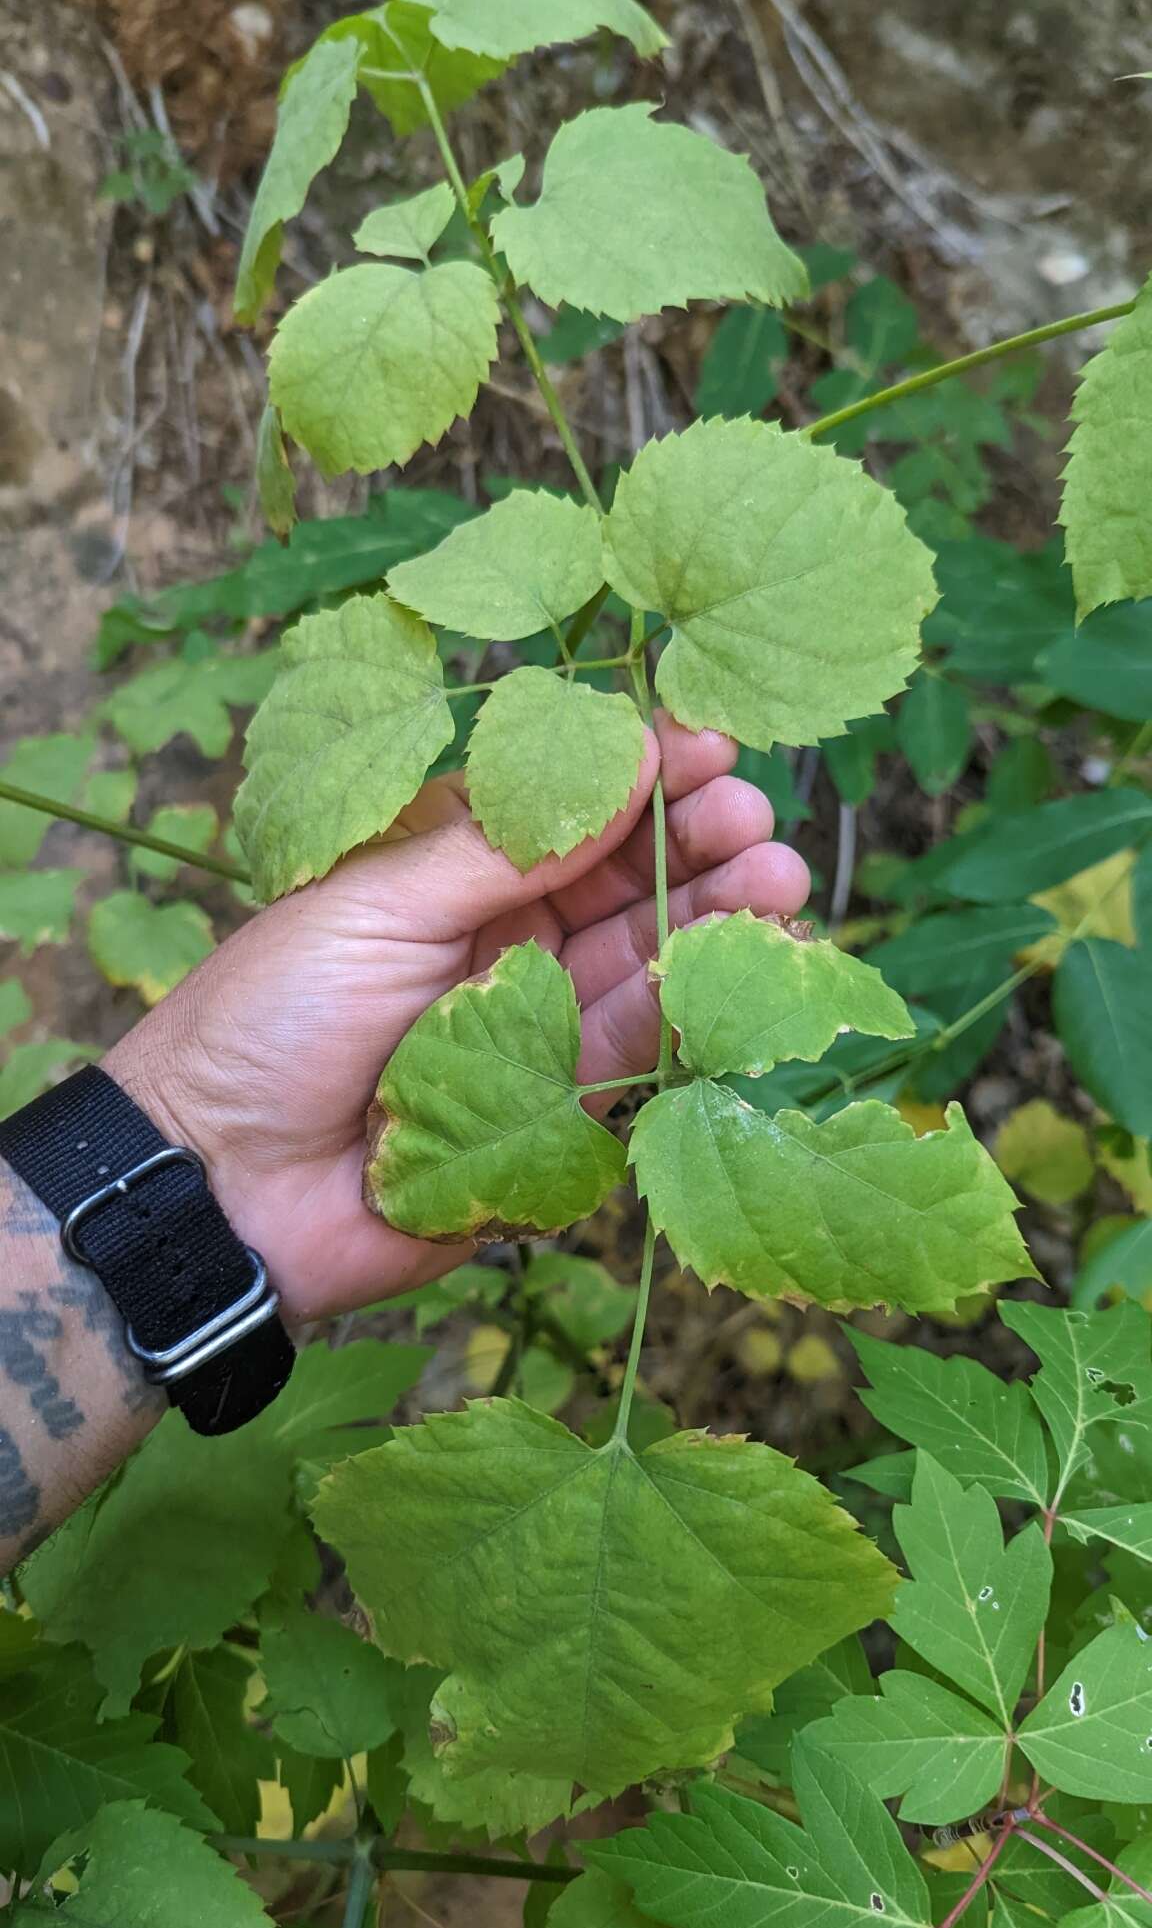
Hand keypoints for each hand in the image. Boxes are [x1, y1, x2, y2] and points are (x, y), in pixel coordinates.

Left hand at [104, 714, 808, 1319]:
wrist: (222, 1185)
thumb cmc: (271, 1018)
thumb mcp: (375, 902)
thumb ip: (504, 843)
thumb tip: (619, 753)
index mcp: (449, 873)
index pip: (565, 808)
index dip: (640, 773)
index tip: (711, 741)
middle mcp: (501, 941)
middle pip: (622, 880)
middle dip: (696, 841)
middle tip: (756, 816)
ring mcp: (533, 1026)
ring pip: (646, 961)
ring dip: (716, 919)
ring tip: (779, 881)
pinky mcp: (556, 1113)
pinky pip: (638, 1055)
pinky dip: (695, 1013)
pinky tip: (748, 970)